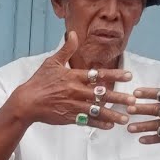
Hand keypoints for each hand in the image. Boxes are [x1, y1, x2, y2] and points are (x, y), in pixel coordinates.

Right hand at [10, 31, 135, 129]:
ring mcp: (73, 106)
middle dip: (118, 98)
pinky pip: (87, 121)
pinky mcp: (69, 117)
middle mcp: (76, 91)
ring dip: (112, 114)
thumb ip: (66, 49)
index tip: (128, 76)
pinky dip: (99, 123)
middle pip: (101, 95)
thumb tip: (73, 33)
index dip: (114, 76)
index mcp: (74, 77)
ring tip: (125, 118)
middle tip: (133, 101)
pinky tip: (109, 125)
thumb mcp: (52, 62)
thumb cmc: (39, 81)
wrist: (26, 102)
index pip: (98, 75)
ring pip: (97, 110)